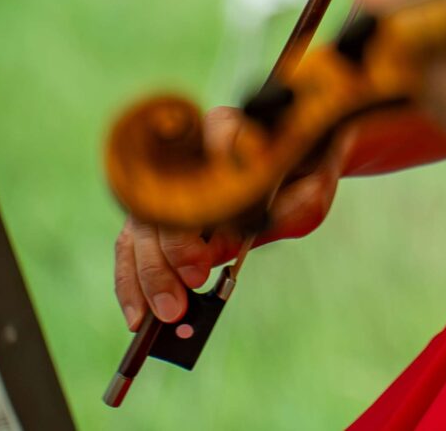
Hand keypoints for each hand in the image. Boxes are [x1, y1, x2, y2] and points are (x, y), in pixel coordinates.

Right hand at [111, 106, 343, 328]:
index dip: (200, 203)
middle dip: (169, 255)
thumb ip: (282, 211)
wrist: (301, 161)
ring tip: (161, 317)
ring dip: (146, 277)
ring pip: (140, 229)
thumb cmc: (307, 172)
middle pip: (163, 203)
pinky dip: (133, 282)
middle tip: (184, 297)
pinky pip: (133, 246)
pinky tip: (138, 315)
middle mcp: (189, 149)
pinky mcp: (156, 211)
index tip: (207, 253)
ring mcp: (166, 181)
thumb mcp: (312, 190)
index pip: (207, 147)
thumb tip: (216, 250)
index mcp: (231, 128)